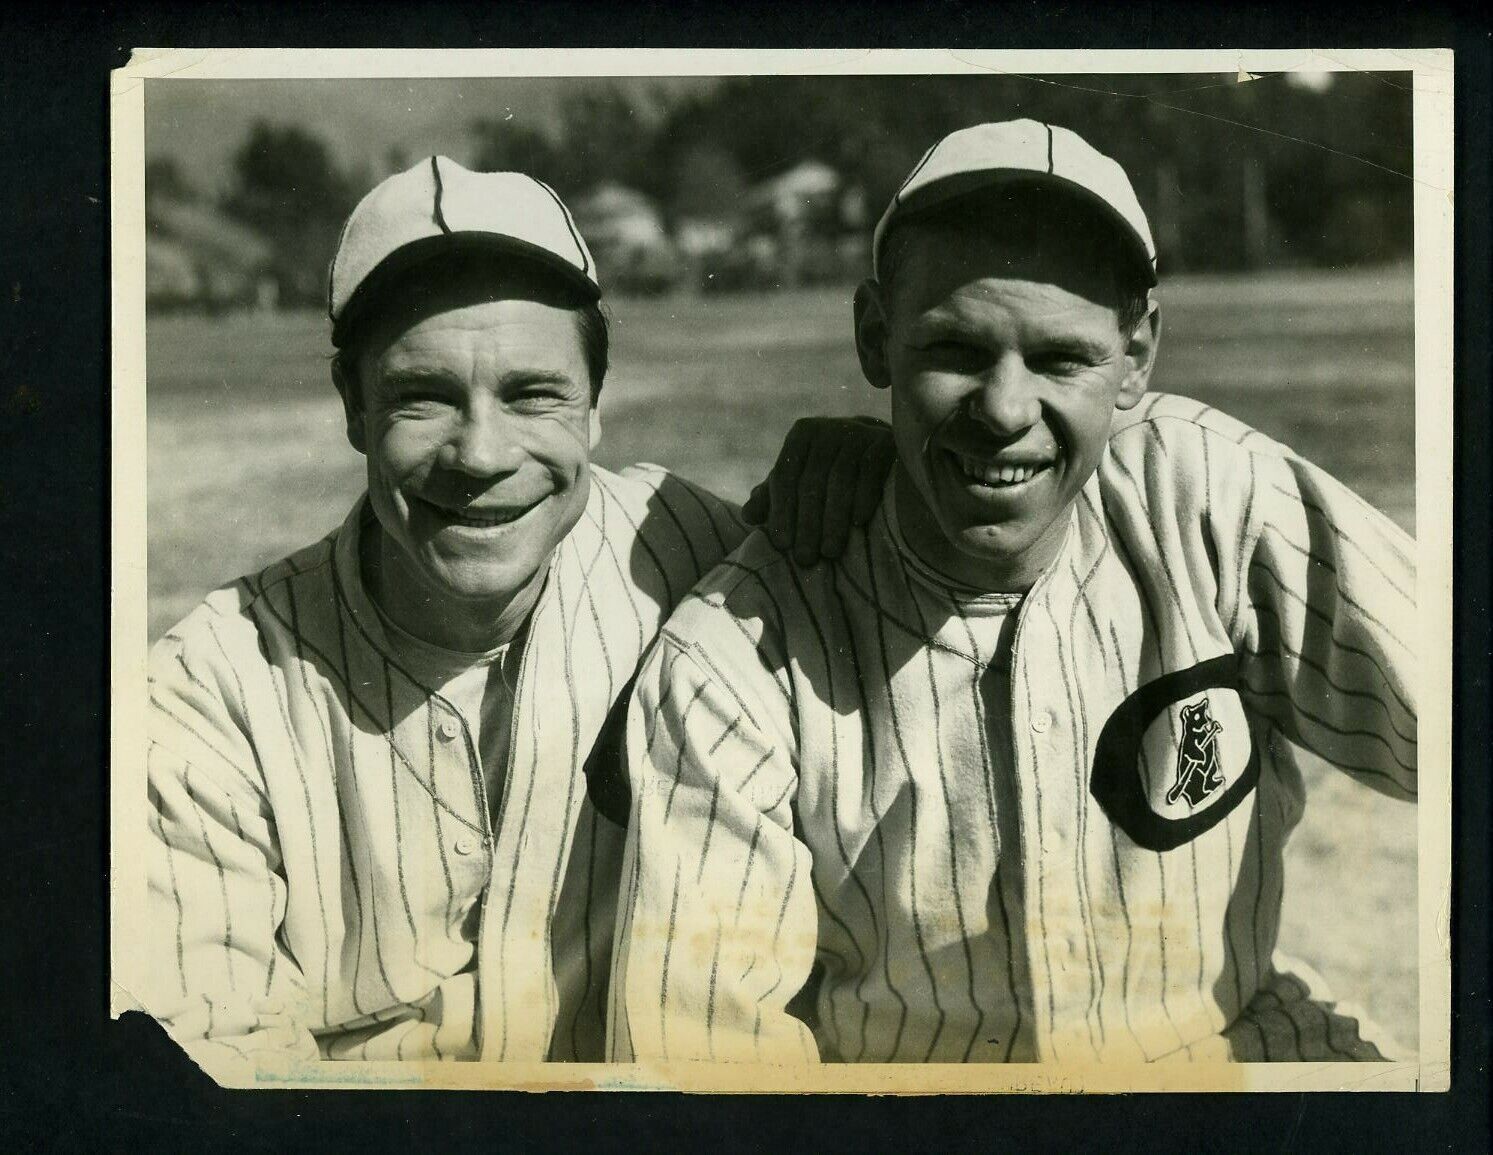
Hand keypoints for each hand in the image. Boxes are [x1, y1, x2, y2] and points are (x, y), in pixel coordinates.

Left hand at [742, 416, 896, 564]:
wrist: (880, 448)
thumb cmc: (831, 471)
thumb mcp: (801, 479)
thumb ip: (774, 496)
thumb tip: (747, 515)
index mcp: (802, 436)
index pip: (785, 476)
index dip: (782, 512)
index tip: (782, 544)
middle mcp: (828, 429)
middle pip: (812, 481)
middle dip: (807, 524)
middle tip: (805, 558)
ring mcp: (858, 432)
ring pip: (840, 479)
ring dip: (834, 519)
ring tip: (830, 552)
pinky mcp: (885, 440)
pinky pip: (870, 470)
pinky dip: (863, 496)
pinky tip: (859, 523)